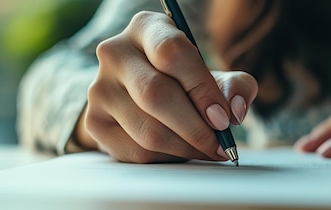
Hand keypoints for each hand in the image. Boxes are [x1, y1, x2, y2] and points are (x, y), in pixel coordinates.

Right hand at [74, 12, 257, 162]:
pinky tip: (183, 151)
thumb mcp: (214, 74)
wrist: (142, 95)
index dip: (202, 89)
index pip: (172, 53)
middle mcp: (115, 52)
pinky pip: (137, 151)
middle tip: (221, 143)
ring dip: (186, 148)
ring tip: (208, 150)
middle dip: (196, 127)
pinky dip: (168, 158)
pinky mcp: (95, 122)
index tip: (224, 118)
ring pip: (148, 130)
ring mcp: (100, 88)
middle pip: (156, 94)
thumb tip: (235, 110)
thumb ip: (235, 86)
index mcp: (146, 28)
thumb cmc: (185, 80)